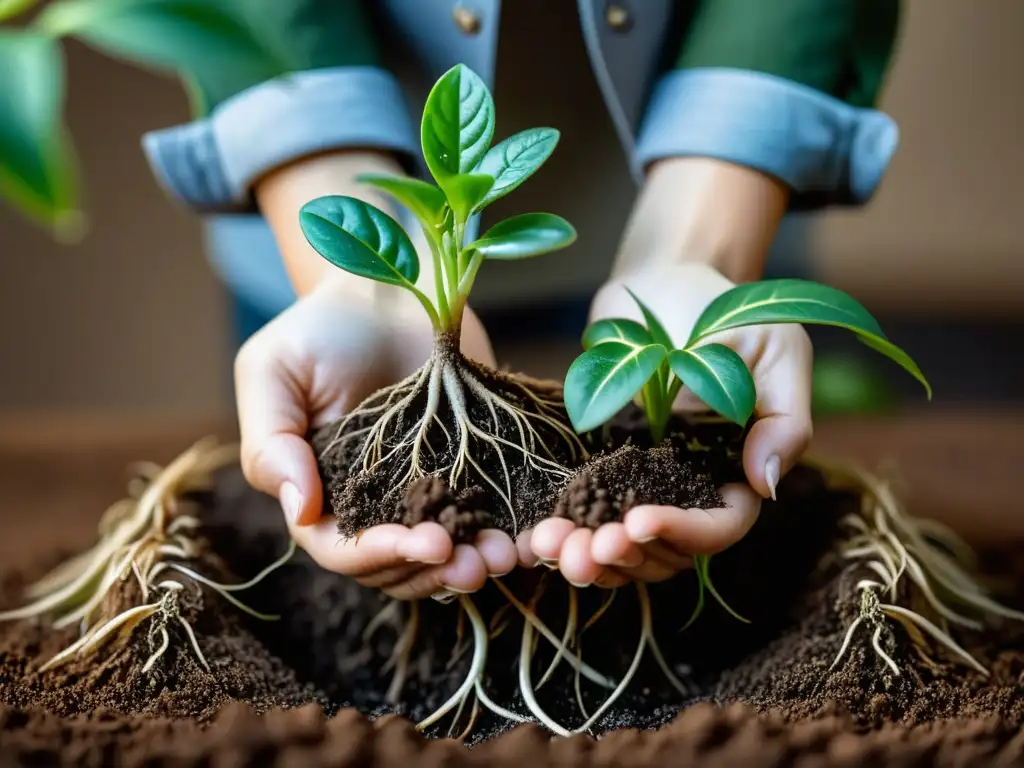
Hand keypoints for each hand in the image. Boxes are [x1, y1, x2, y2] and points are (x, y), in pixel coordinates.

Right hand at [234, 279, 517, 598]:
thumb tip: (299, 510)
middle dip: (433, 570)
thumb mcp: (273, 374)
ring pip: (445, 553)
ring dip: (473, 564)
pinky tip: (531, 535)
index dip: (378, 556)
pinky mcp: (472, 469)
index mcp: (320, 495)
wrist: (389, 285)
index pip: (343, 549)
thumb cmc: (319, 328)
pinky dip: (508, 532)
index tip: (420, 544)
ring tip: (504, 555)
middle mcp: (373, 506)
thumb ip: (272, 443)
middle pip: (397, 566)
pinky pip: (490, 515)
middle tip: (472, 563)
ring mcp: (426, 490)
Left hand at [523, 262, 812, 586]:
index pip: (719, 526)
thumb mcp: (775, 350)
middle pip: (664, 550)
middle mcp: (688, 487)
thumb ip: (784, 418)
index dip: (683, 534)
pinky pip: (581, 513)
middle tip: (584, 549)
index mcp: (735, 470)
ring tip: (551, 547)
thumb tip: (765, 484)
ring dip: (588, 557)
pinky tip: (535, 535)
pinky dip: (562, 531)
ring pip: (619, 545)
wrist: (658, 281)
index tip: (638, 521)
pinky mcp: (596, 466)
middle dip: (625, 557)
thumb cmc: (724, 310)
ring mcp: (639, 481)